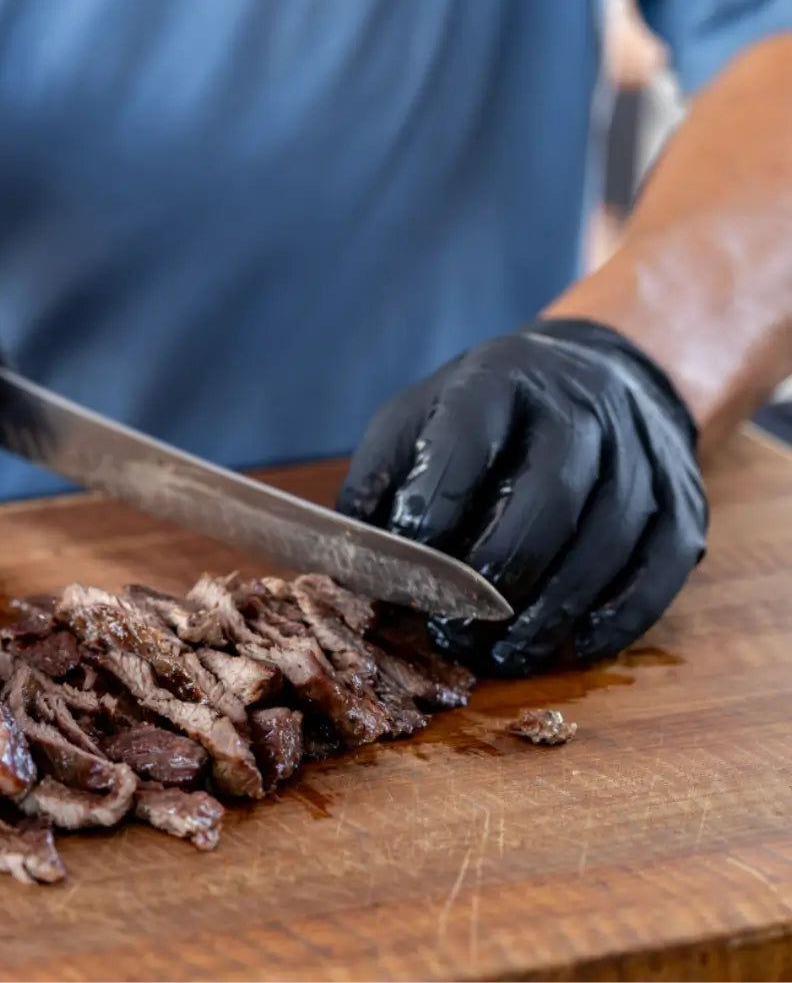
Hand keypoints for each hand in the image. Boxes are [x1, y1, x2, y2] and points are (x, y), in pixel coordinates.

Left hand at [337, 319, 706, 675]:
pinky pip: (662, 564)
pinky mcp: (684, 496)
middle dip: (496, 575)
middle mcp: (580, 408)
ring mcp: (642, 452)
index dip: (437, 505)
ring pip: (608, 537)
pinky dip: (622, 614)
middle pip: (550, 496)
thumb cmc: (484, 417)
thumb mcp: (416, 419)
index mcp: (499, 379)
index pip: (467, 439)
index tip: (407, 568)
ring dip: (554, 609)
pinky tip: (578, 646)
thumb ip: (378, 480)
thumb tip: (349, 559)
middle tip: (454, 634)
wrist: (598, 376)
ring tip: (504, 657)